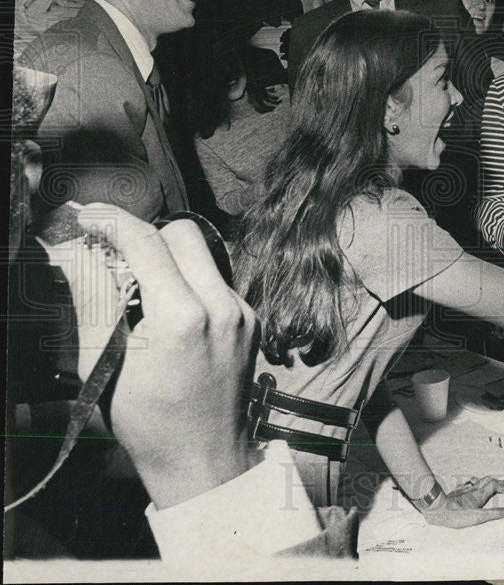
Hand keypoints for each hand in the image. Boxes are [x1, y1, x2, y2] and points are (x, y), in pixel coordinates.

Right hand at [76, 203, 256, 509]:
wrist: (206, 459)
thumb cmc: (152, 424)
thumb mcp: (107, 365)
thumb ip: (94, 304)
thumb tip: (80, 257)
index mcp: (183, 318)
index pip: (147, 242)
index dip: (113, 221)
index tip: (91, 216)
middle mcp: (222, 306)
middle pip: (184, 233)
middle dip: (147, 235)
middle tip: (118, 253)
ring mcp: (243, 312)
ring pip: (206, 254)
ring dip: (171, 258)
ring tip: (143, 286)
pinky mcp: (252, 319)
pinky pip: (218, 280)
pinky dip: (191, 281)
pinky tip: (170, 308)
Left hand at [423, 477, 503, 528]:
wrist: (439, 509)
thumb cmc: (458, 515)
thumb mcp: (479, 517)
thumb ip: (494, 513)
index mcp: (479, 495)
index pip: (494, 486)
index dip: (502, 487)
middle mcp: (472, 490)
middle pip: (487, 481)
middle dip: (496, 481)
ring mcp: (463, 490)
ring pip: (477, 481)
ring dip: (485, 480)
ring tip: (489, 480)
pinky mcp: (456, 492)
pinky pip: (466, 484)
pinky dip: (472, 483)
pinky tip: (469, 485)